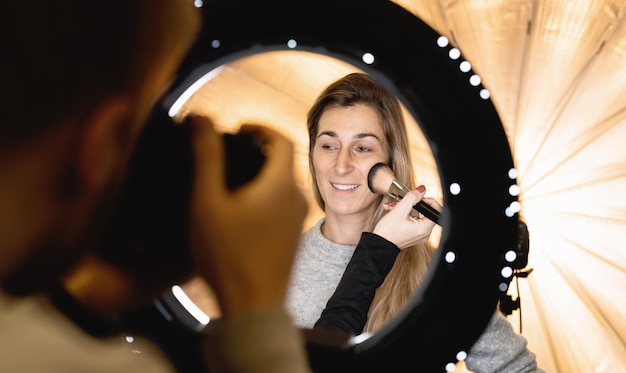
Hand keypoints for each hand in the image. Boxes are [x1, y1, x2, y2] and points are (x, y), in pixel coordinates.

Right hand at [188, 116, 307, 316]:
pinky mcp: (292, 236)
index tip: (238, 128)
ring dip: (260, 174)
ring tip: (228, 181)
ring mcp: (297, 219)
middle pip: (282, 160)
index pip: (282, 138)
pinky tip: (239, 210)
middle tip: (228, 152)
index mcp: (281, 184)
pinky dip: (264, 194)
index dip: (260, 127)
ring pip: (282, 183)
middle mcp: (297, 198)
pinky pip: (281, 203)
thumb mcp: (208, 201)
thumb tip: (202, 120)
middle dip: (257, 150)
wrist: (253, 306)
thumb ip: (206, 156)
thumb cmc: (228, 255)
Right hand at [372, 186, 440, 248]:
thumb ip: (412, 197)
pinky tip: (393, 211)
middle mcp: (424, 233)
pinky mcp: (412, 234)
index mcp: (424, 228)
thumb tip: (422, 190)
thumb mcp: (399, 210)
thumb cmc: (387, 232)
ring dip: (405, 207)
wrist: (378, 244)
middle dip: (411, 203)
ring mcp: (418, 234)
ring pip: (416, 214)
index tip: (417, 197)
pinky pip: (412, 220)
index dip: (427, 200)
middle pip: (424, 211)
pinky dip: (404, 214)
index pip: (435, 210)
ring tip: (393, 206)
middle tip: (402, 201)